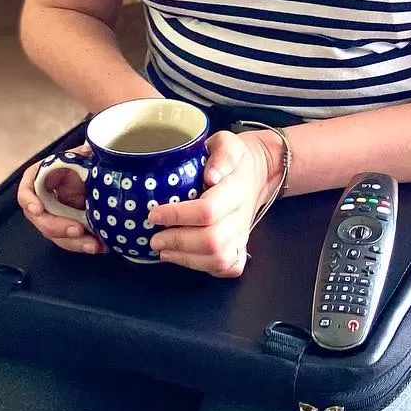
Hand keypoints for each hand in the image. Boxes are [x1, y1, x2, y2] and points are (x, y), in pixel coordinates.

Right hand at [17, 145, 106, 254]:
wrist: (102, 174)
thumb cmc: (89, 160)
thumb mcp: (86, 155)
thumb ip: (85, 154)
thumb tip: (90, 150)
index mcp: (43, 176)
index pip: (27, 188)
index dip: (29, 200)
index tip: (38, 209)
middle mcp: (44, 198)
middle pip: (40, 218)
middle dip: (57, 227)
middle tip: (77, 230)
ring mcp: (55, 214)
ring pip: (55, 234)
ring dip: (73, 242)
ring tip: (93, 245)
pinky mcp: (68, 225)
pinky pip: (70, 240)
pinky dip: (83, 244)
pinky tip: (98, 246)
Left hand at [146, 129, 276, 276]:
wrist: (257, 173)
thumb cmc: (235, 158)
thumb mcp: (227, 142)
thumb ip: (222, 153)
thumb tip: (211, 175)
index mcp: (235, 191)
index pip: (208, 211)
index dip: (177, 215)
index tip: (154, 213)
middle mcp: (241, 217)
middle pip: (212, 241)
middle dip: (178, 242)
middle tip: (154, 237)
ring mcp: (242, 236)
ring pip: (218, 259)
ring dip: (185, 259)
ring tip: (162, 249)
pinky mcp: (241, 248)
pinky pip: (226, 268)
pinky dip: (202, 268)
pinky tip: (182, 257)